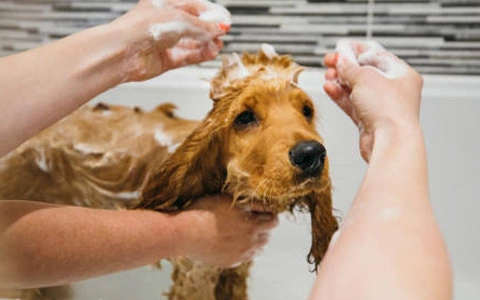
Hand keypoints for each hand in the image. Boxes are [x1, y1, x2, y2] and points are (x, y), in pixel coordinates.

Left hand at [109, 0, 230, 80]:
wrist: (123, 52)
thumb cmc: (141, 28)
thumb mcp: (180, 20)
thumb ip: (203, 26)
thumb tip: (220, 28)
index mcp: (164, 4)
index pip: (194, 7)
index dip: (211, 14)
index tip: (224, 21)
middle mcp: (163, 22)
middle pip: (193, 26)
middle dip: (209, 31)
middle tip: (222, 34)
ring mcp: (164, 42)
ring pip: (191, 43)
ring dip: (206, 44)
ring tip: (218, 46)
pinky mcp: (164, 59)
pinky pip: (186, 56)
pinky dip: (199, 55)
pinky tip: (210, 53)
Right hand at [175, 195, 277, 267]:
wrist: (184, 233)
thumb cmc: (205, 211)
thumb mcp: (230, 199)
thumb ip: (251, 203)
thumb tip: (265, 205)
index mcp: (253, 225)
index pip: (274, 221)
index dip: (269, 213)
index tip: (262, 211)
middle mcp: (251, 243)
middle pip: (267, 236)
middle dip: (263, 227)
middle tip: (250, 219)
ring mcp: (241, 255)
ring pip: (257, 248)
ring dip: (253, 239)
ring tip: (239, 230)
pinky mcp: (230, 262)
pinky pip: (243, 256)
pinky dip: (241, 249)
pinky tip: (230, 240)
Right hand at [323, 40, 423, 161]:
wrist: (390, 141)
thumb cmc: (390, 111)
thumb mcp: (366, 78)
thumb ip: (349, 67)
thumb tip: (341, 59)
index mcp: (402, 74)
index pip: (376, 55)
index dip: (356, 50)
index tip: (341, 48)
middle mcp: (394, 90)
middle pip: (365, 72)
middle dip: (345, 67)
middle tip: (330, 61)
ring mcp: (381, 106)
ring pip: (357, 89)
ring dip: (340, 81)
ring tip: (327, 75)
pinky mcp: (369, 120)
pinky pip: (352, 104)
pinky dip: (340, 96)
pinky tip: (329, 88)